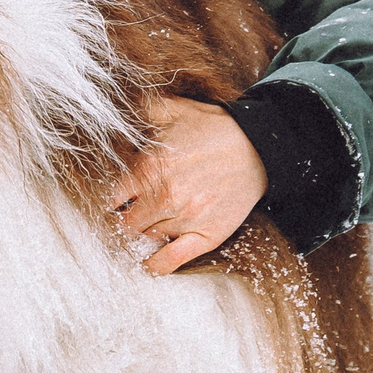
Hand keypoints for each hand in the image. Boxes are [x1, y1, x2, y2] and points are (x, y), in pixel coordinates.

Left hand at [115, 96, 265, 274]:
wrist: (259, 147)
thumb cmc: (214, 128)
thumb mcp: (174, 109)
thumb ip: (141, 110)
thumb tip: (118, 107)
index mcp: (148, 167)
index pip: (112, 196)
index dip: (114, 199)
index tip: (118, 200)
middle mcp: (162, 196)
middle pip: (126, 222)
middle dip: (127, 217)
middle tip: (133, 213)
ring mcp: (184, 218)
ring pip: (146, 238)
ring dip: (144, 234)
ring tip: (149, 225)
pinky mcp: (206, 235)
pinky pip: (170, 260)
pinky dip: (155, 265)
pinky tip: (148, 262)